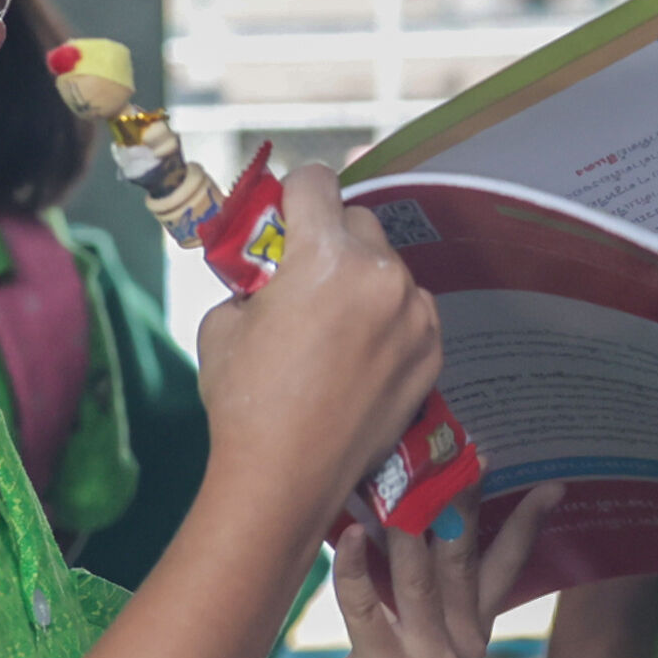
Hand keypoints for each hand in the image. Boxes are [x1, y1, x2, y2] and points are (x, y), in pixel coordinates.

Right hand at [193, 184, 445, 538]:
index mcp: (325, 255)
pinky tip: (360, 356)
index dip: (294, 195)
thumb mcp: (224, 322)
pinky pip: (411, 311)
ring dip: (365, 281)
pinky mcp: (433, 350)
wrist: (285, 476)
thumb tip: (267, 271)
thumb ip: (253, 280)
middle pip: (359, 222)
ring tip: (335, 328)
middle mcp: (382, 274)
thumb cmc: (245, 399)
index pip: (317, 181)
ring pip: (390, 268)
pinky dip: (389, 320)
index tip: (286, 215)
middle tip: (305, 280)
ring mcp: (415, 313)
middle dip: (332, 240)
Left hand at [263, 487, 552, 657]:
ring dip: (405, 521)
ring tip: (395, 475)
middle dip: (462, 500)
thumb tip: (405, 525)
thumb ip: (417, 598)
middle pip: (466, 557)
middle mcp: (464, 646)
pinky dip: (356, 569)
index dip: (527, 524)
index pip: (507, 569)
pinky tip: (348, 536)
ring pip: (423, 573)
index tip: (552, 485)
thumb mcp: (407, 647)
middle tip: (460, 452)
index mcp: (472, 636)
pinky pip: (371, 607)